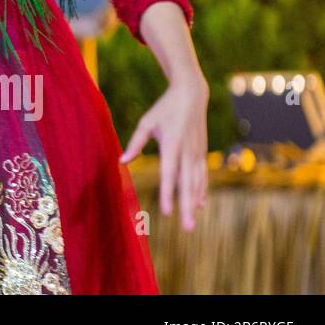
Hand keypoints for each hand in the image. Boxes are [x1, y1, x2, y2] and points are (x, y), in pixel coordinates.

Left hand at [120, 75, 209, 230]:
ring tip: (192, 221)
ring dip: (194, 202)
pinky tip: (200, 204)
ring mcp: (197, 153)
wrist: (191, 95)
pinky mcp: (202, 152)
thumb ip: (135, 143)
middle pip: (187, 184)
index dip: (168, 195)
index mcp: (171, 145)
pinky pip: (202, 175)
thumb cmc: (164, 109)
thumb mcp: (146, 122)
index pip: (169, 175)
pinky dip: (201, 190)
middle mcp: (187, 152)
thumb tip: (122, 162)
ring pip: (197, 182)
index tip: (167, 213)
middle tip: (188, 229)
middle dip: (186, 207)